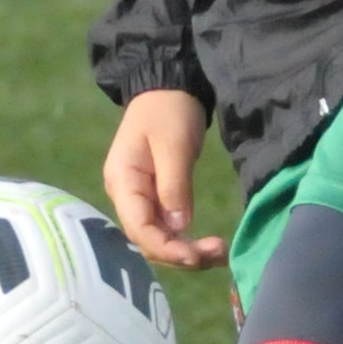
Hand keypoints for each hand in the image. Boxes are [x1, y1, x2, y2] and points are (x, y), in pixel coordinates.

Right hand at [104, 89, 226, 271]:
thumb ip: (174, 185)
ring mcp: (140, 198)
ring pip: (159, 238)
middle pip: (147, 239)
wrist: (168, 87)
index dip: (166, 247)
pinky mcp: (156, 198)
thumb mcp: (173, 144)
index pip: (138, 228)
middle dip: (180, 254)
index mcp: (122, 181)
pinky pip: (168, 228)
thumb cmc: (168, 111)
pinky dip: (187, 240)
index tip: (196, 256)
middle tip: (218, 254)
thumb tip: (179, 227)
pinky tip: (209, 246)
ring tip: (220, 253)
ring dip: (186, 251)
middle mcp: (126, 196)